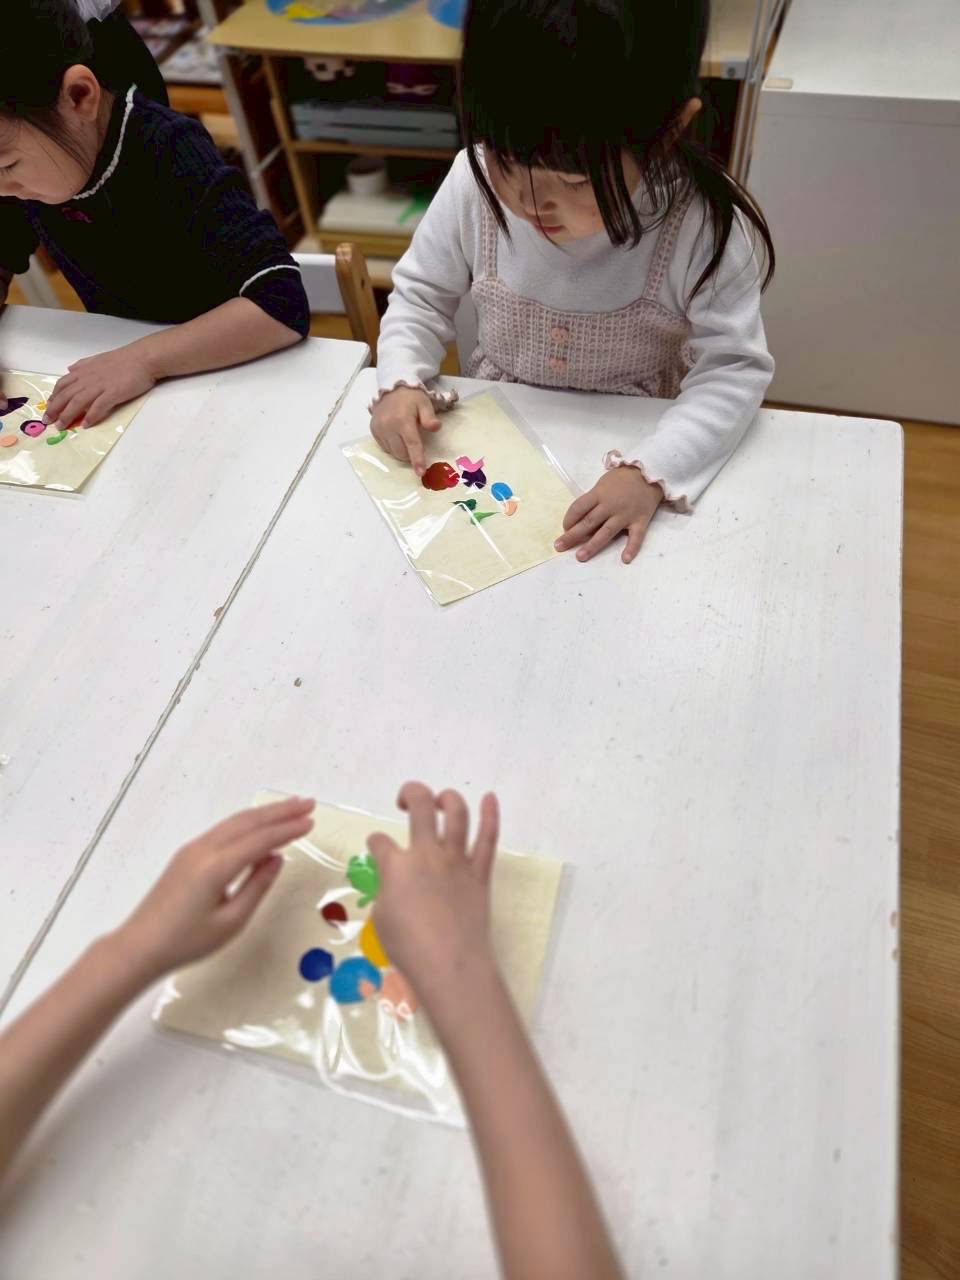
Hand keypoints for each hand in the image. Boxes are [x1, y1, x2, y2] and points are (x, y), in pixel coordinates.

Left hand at [44, 344, 157, 428]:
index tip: (49, 407)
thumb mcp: (98, 359)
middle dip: (54, 409)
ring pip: (78, 402)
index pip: (63, 385)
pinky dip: (91, 416)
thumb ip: (83, 365)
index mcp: (84, 371)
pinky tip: (86, 425)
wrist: (143, 358)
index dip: (54, 397)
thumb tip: (70, 369)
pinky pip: (98, 406)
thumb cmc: (124, 359)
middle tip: (48, 421)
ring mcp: (100, 386)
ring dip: (67, 415)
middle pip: (66, 395)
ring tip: (61, 426)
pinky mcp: (113, 393)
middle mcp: (88, 379)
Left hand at [113, 796, 315, 981]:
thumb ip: (257, 887)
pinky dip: (247, 824)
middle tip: (308, 804)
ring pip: (234, 822)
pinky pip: (223, 831)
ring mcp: (192, 849)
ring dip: (264, 814)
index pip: (260, 840)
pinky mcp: (187, 855)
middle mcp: (204, 849)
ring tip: (290, 808)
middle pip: (248, 822)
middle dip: (280, 811)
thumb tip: (276, 859)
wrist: (140, 946)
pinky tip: (258, 827)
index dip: (288, 830)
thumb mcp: (231, 921)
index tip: (311, 821)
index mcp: (217, 866)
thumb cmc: (187, 941)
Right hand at [369, 783, 499, 1015]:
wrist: (450, 965)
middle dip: (410, 794)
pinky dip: (491, 815)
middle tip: (405, 801)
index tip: (377, 848)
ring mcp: (456, 860)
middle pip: (420, 806)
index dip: (375, 842)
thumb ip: (386, 892)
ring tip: (440, 799)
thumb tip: (395, 883)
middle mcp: (427, 854)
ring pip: (456, 813)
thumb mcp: (382, 919)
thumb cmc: (409, 949)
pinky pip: (488, 838)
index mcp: (396, 866)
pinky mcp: (479, 872)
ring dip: (447, 798)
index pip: (380, 842)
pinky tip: (490, 797)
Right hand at [370, 387, 440, 475]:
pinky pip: (384, 446)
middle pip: (401, 452)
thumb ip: (429, 417)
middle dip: (409, 454)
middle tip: (414, 442)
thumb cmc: (412, 397)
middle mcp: (388, 426)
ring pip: (392, 452)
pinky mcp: (373, 430)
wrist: (392, 387)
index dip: (417, 460)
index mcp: (403, 421)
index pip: (412, 445)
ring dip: (400, 450)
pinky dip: (392, 446)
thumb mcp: (425, 404)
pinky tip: (395, 435)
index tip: (420, 473)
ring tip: (404, 436)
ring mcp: (379, 429)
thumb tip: (436, 427)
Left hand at [555, 467, 662, 563]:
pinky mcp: (640, 520)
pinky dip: (631, 548)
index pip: (578, 508)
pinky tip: (625, 559)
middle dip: (572, 536)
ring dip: (592, 545)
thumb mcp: (603, 483)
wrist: (651, 471)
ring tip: (580, 557)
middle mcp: (610, 506)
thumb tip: (581, 519)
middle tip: (559, 547)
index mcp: (599, 494)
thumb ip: (593, 499)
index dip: (568, 519)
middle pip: (588, 522)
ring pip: (606, 532)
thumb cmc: (623, 478)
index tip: (564, 528)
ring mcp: (625, 514)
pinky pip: (636, 536)